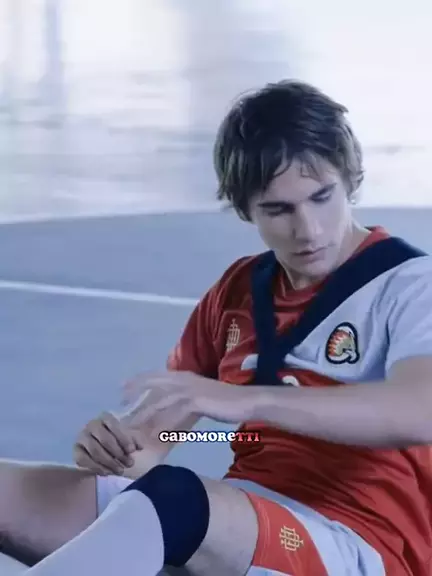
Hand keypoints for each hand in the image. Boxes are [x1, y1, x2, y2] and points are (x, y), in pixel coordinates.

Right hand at [73, 412, 143, 475]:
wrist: (102, 451)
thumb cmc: (117, 441)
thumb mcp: (128, 439)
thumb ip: (134, 441)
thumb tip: (139, 447)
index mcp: (105, 417)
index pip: (114, 425)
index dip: (124, 438)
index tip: (132, 451)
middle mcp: (92, 425)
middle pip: (105, 439)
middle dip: (118, 453)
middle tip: (129, 463)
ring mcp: (82, 437)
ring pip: (95, 451)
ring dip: (110, 462)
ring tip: (121, 470)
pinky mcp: (76, 451)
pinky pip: (85, 460)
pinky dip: (97, 468)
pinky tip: (107, 472)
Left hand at [121, 370, 257, 433]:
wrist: (247, 401)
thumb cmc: (227, 401)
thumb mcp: (203, 396)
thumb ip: (187, 399)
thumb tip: (174, 408)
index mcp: (186, 377)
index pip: (157, 376)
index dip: (140, 381)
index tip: (123, 388)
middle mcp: (185, 380)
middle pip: (154, 385)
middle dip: (135, 393)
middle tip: (119, 404)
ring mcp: (191, 390)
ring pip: (161, 400)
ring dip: (145, 413)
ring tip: (132, 424)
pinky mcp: (197, 401)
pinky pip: (175, 414)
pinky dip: (164, 425)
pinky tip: (155, 435)